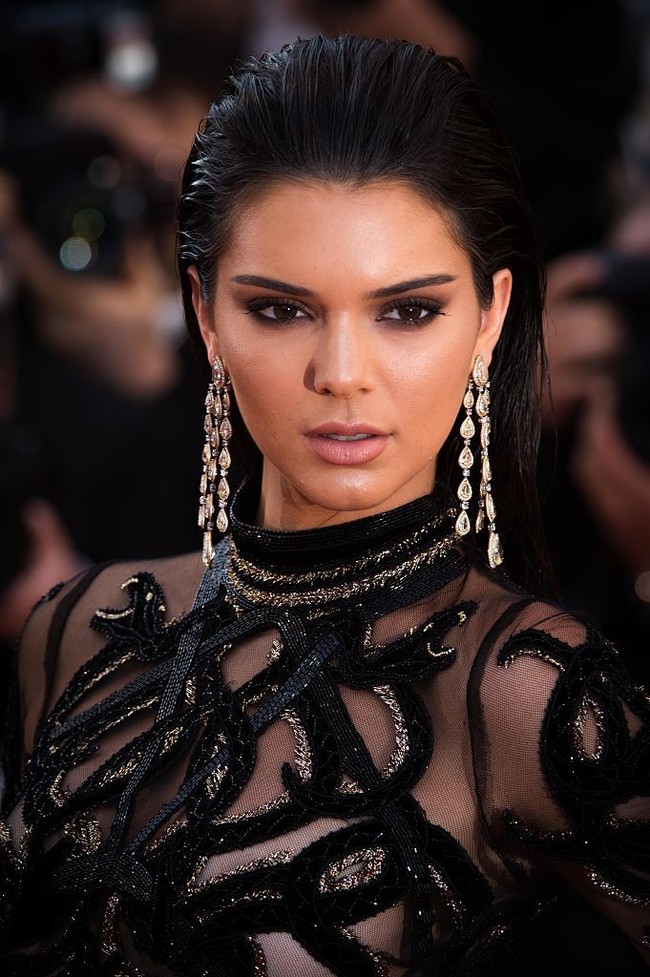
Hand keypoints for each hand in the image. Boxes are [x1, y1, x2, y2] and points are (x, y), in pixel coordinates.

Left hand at [571, 383, 649, 571]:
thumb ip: (641, 471)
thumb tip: (622, 431)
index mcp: (640, 497)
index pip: (604, 450)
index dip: (601, 419)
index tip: (605, 394)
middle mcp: (620, 510)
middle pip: (588, 462)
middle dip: (591, 431)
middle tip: (603, 406)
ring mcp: (616, 525)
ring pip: (588, 478)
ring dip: (592, 449)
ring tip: (605, 426)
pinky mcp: (618, 535)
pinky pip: (597, 493)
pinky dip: (597, 469)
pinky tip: (611, 460)